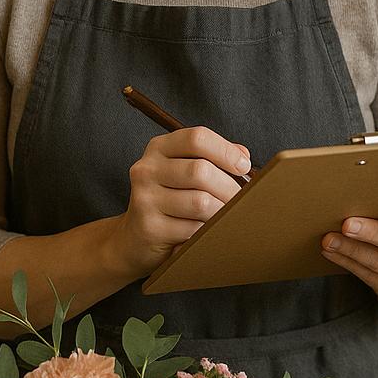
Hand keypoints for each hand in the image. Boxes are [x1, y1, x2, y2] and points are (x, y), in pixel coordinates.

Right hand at [116, 127, 250, 278]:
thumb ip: (213, 159)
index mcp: (159, 148)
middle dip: (230, 188)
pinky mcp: (149, 227)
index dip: (226, 150)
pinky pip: (193, 228)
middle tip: (242, 200)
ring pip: (200, 202)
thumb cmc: (169, 201)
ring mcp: (145, 198)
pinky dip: (207, 231)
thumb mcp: (185, 172)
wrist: (134, 239)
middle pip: (201, 171)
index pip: (197, 138)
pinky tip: (206, 232)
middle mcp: (147, 169)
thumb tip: (243, 156)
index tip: (243, 167)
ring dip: (221, 212)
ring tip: (226, 216)